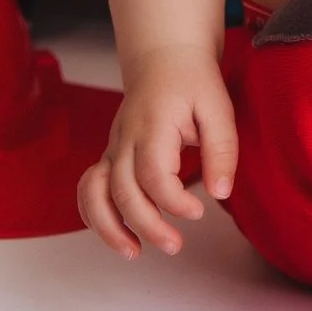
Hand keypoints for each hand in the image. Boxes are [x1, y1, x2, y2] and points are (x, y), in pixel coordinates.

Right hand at [76, 45, 237, 259]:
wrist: (165, 57)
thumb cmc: (194, 82)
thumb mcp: (219, 108)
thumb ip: (222, 150)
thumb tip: (220, 193)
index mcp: (152, 125)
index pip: (153, 174)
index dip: (173, 201)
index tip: (199, 211)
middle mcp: (125, 139)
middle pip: (122, 190)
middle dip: (146, 224)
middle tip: (175, 246)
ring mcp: (112, 147)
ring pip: (94, 193)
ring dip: (108, 227)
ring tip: (134, 253)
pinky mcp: (110, 155)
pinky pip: (89, 188)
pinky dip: (94, 214)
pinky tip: (118, 234)